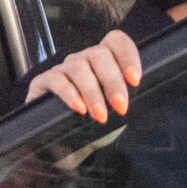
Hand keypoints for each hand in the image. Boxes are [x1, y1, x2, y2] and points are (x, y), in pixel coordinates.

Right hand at [28, 28, 145, 121]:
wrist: (60, 145)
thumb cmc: (92, 125)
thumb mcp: (113, 111)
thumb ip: (125, 99)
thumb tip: (144, 99)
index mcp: (103, 60)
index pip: (116, 42)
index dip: (127, 56)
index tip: (135, 80)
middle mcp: (83, 59)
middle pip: (99, 54)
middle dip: (112, 81)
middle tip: (121, 107)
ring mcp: (62, 69)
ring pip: (78, 67)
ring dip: (92, 92)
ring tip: (100, 116)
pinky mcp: (42, 82)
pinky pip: (56, 80)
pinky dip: (69, 94)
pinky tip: (79, 109)